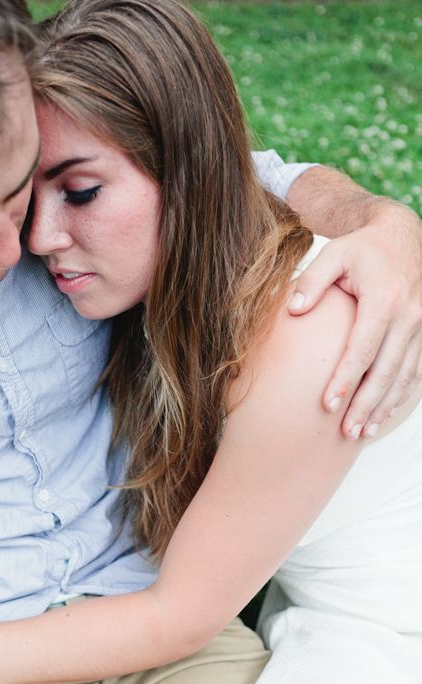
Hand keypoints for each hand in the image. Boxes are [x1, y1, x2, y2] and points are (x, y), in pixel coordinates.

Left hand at [289, 203, 421, 438]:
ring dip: (384, 407)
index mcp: (384, 300)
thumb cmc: (362, 248)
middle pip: (385, 371)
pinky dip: (401, 396)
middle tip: (346, 431)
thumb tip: (292, 309)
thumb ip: (312, 280)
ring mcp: (421, 325)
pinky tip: (383, 414)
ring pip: (404, 376)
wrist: (402, 233)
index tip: (328, 405)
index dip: (346, 380)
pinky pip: (415, 370)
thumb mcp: (334, 253)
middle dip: (366, 404)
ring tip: (364, 432)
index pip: (362, 350)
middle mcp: (408, 316)